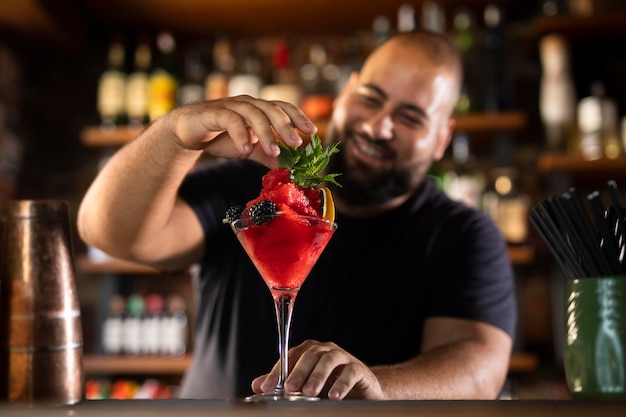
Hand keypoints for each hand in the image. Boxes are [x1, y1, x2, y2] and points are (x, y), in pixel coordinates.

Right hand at [164, 95, 316, 164]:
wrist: (187, 133)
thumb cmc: (221, 137)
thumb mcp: (250, 149)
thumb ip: (267, 156)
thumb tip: (290, 168)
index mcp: (259, 109)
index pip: (283, 108)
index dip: (298, 117)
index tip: (312, 131)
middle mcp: (247, 104)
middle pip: (271, 109)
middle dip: (285, 127)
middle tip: (296, 144)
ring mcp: (230, 106)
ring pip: (253, 114)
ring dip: (266, 134)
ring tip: (274, 152)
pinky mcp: (213, 113)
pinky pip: (230, 120)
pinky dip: (240, 134)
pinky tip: (246, 149)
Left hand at [252, 340, 385, 399]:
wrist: (363, 392)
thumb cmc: (330, 386)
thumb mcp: (305, 386)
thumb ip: (283, 384)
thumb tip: (257, 385)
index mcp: (310, 352)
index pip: (290, 356)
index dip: (278, 371)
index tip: (266, 387)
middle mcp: (325, 350)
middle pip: (310, 355)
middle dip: (298, 372)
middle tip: (290, 388)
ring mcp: (343, 357)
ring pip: (329, 360)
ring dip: (318, 375)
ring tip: (310, 392)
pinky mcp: (359, 369)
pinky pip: (350, 372)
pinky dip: (342, 383)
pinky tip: (334, 395)